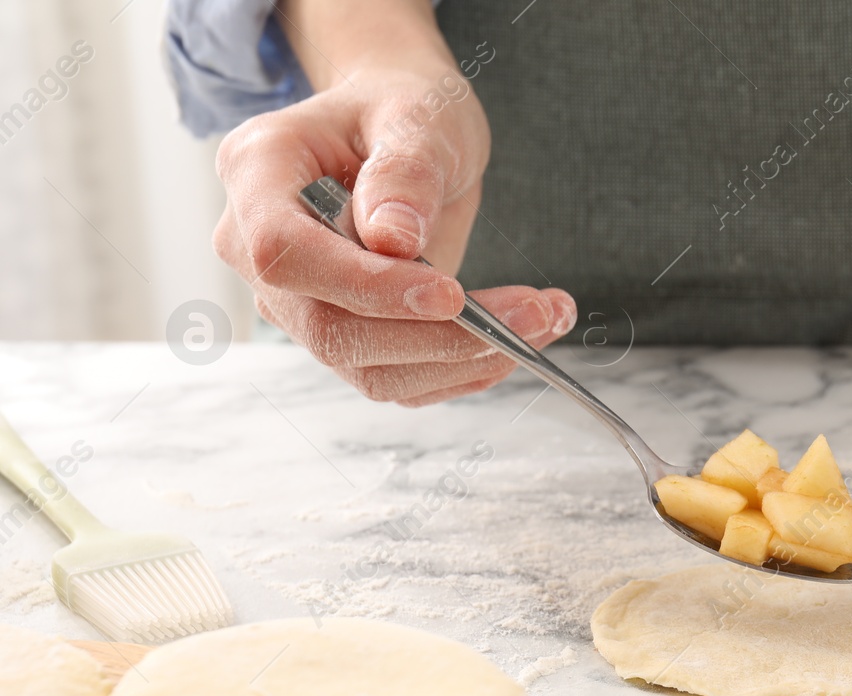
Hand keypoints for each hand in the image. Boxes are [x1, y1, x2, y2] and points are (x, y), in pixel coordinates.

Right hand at [212, 68, 574, 405]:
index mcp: (256, 176)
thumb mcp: (418, 115)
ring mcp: (299, 302)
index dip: (366, 286)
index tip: (451, 293)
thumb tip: (393, 241)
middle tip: (535, 312)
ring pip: (370, 368)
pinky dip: (463, 371)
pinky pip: (398, 379)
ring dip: (465, 361)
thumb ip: (405, 171)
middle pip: (332, 330)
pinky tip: (518, 339)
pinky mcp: (345, 335)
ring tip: (544, 319)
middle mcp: (259, 250)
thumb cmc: (403, 110)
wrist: (405, 134)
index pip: (286, 255)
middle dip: (441, 336)